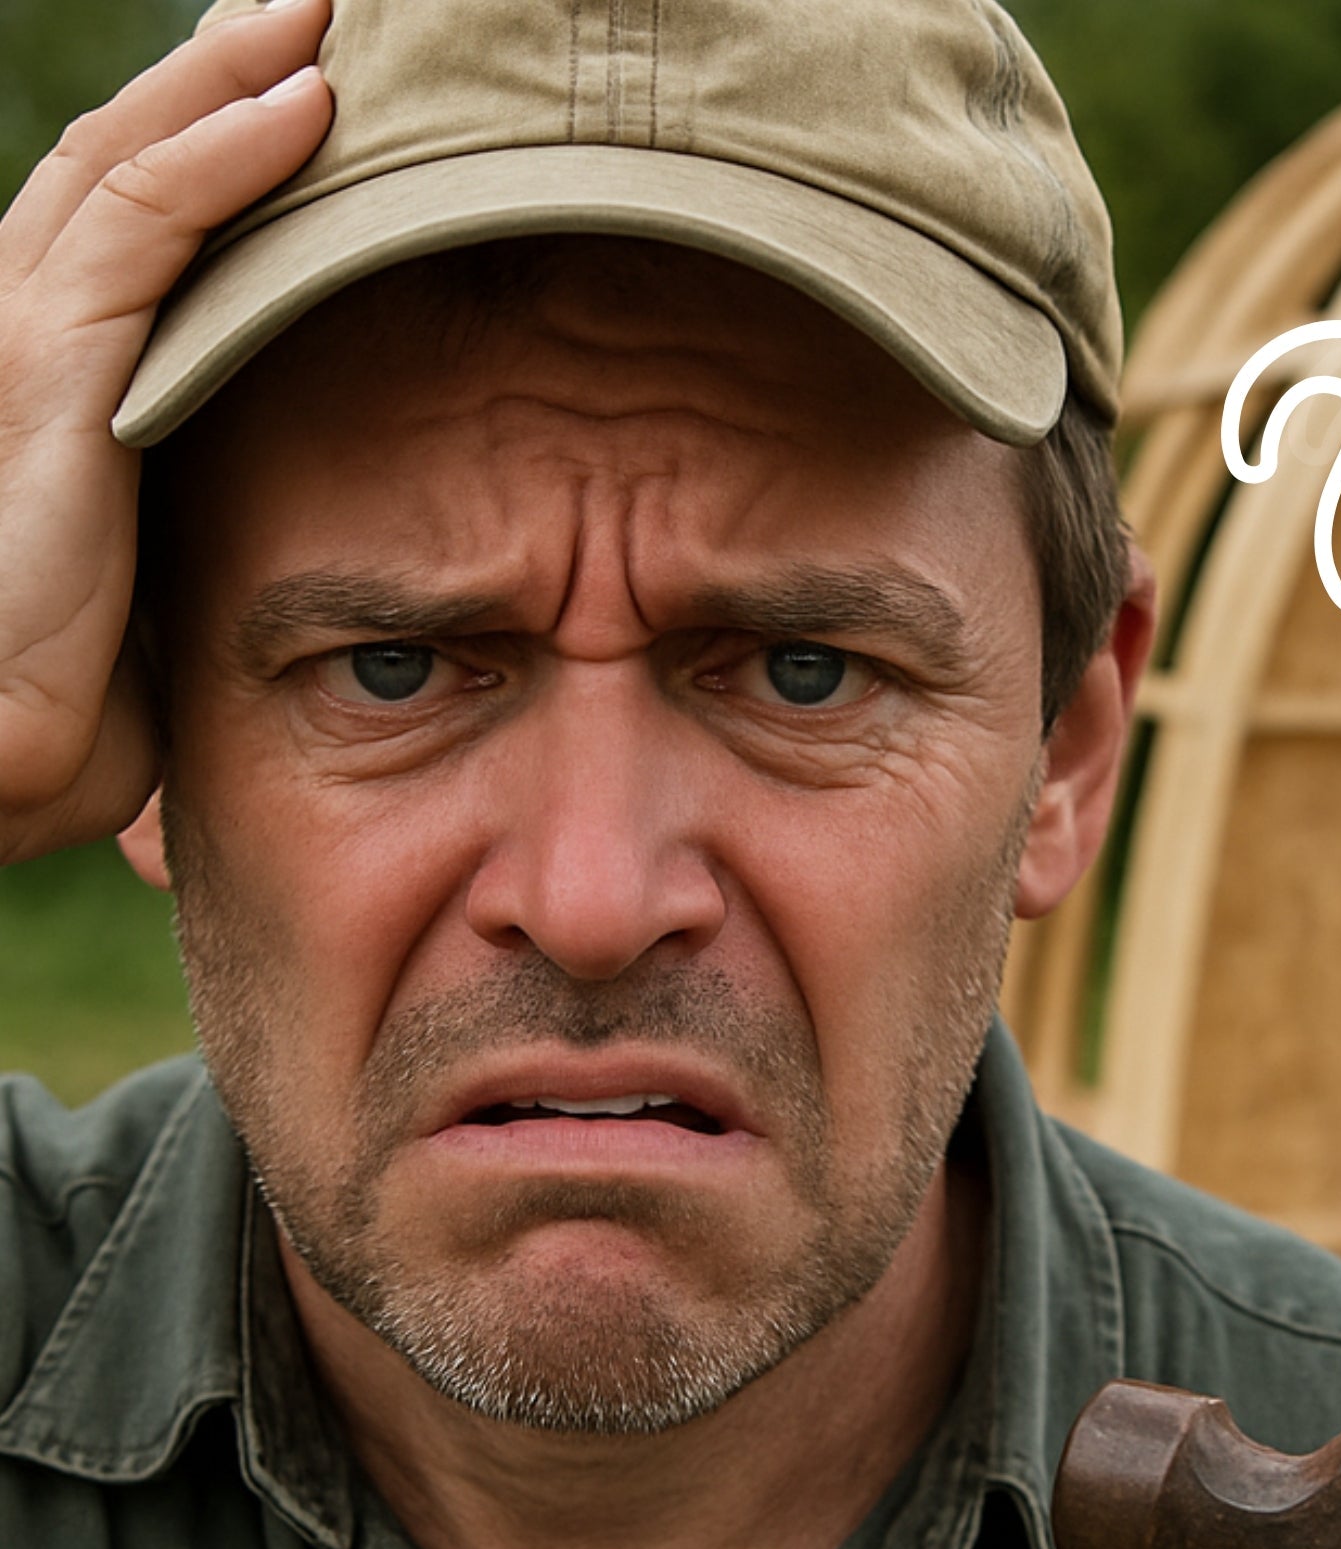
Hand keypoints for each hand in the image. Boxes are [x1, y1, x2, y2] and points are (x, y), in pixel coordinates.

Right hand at [0, 0, 331, 862]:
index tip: (300, 90)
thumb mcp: (147, 589)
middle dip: (222, 76)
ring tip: (328, 12)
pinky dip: (223, 152)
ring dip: (234, 76)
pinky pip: (147, 228)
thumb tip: (270, 532)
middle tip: (316, 7)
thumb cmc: (60, 705)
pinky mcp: (46, 367)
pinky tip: (301, 98)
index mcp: (56, 378)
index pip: (136, 226)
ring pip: (137, 163)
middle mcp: (27, 331)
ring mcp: (24, 337)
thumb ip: (189, 525)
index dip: (212, 144)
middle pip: (132, 163)